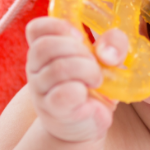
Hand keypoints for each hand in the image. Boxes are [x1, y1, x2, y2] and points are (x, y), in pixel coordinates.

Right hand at [24, 17, 127, 141]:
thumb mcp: (106, 59)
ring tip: (96, 79)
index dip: (57, 26)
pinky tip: (87, 95)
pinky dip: (81, 90)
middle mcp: (36, 68)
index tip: (80, 37)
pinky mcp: (52, 109)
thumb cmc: (93, 86)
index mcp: (45, 50)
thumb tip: (108, 53)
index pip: (35, 29)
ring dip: (86, 70)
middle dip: (78, 50)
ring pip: (57, 68)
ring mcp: (41, 89)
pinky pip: (63, 93)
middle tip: (94, 63)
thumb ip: (113, 44)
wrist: (87, 123)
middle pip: (45, 46)